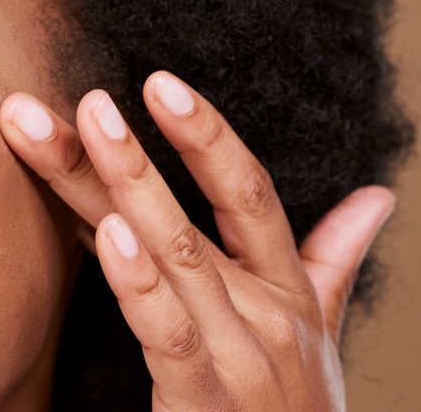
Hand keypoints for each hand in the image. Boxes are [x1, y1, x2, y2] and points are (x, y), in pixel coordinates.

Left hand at [0, 71, 394, 410]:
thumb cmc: (294, 402)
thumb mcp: (320, 327)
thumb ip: (333, 258)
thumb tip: (375, 198)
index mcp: (283, 284)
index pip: (246, 191)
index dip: (206, 133)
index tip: (160, 84)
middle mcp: (263, 308)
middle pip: (189, 213)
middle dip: (134, 152)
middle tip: (92, 99)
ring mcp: (237, 351)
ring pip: (175, 255)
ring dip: (127, 188)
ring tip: (91, 132)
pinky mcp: (204, 398)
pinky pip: (168, 330)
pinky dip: (139, 282)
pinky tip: (111, 235)